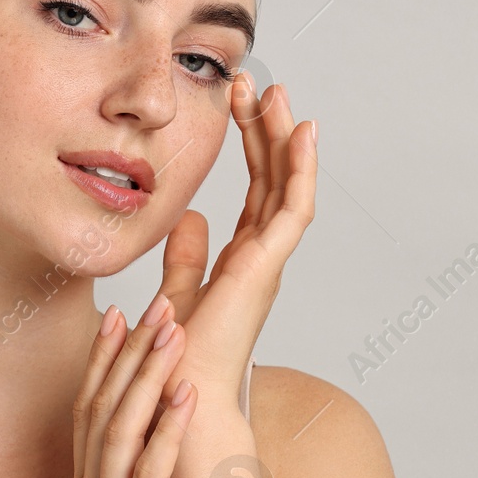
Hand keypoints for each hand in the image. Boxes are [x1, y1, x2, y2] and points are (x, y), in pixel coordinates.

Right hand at [69, 298, 198, 477]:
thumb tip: (154, 452)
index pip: (90, 408)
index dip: (103, 357)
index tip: (119, 310)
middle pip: (104, 406)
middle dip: (129, 351)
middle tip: (154, 300)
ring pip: (123, 430)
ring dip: (147, 375)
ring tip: (172, 330)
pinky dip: (169, 433)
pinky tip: (189, 398)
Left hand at [153, 74, 317, 405]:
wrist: (179, 397)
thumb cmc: (176, 359)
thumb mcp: (177, 293)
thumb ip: (184, 258)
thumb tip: (188, 216)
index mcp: (244, 262)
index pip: (256, 190)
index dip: (253, 145)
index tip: (239, 102)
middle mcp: (263, 259)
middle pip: (274, 179)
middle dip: (268, 128)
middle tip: (258, 81)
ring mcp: (269, 263)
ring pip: (288, 186)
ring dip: (283, 137)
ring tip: (275, 91)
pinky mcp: (266, 268)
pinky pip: (292, 209)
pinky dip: (300, 169)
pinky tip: (300, 131)